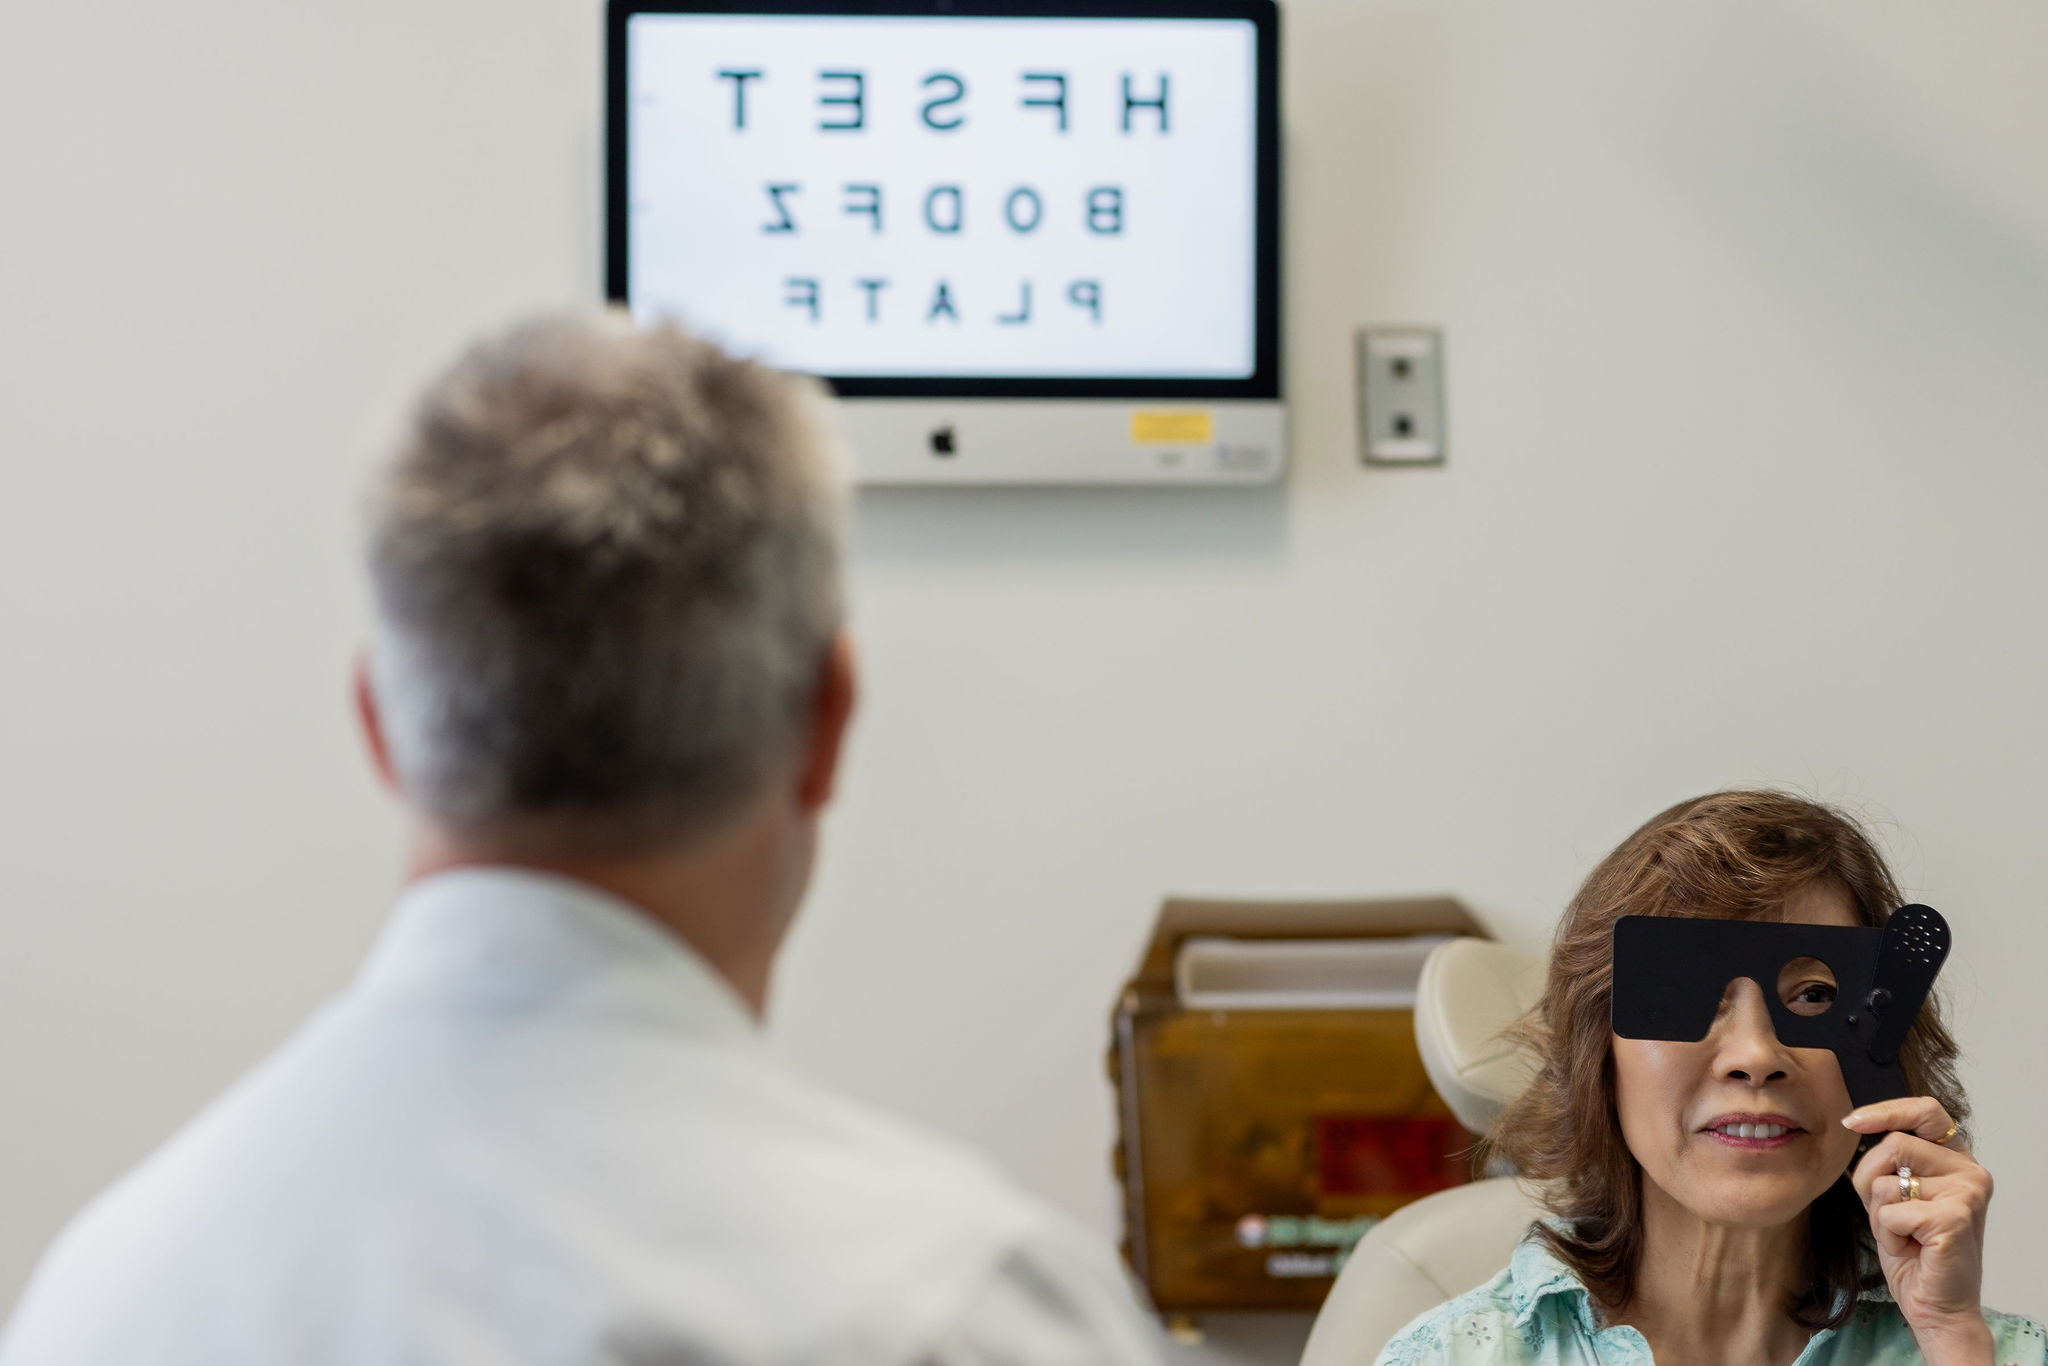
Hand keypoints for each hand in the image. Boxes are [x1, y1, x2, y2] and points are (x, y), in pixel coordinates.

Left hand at [1844, 1097, 1994, 1363]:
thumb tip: (1855, 1123)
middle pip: (1893, 1144)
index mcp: (1955, 1159)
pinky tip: (1911, 1249)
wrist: (1935, 1305)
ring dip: (1880, 1213)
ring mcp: (1968, 1191)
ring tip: (1905, 1235)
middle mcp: (1970, 1170)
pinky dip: (1888, 1233)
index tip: (1852, 1122)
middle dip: (1870, 1180)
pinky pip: (1891, 1211)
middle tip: (1888, 1215)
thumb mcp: (1892, 1195)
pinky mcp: (1956, 1216)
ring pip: (1886, 1180)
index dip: (1886, 1110)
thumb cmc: (1913, 1251)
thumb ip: (1886, 1162)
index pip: (1926, 1110)